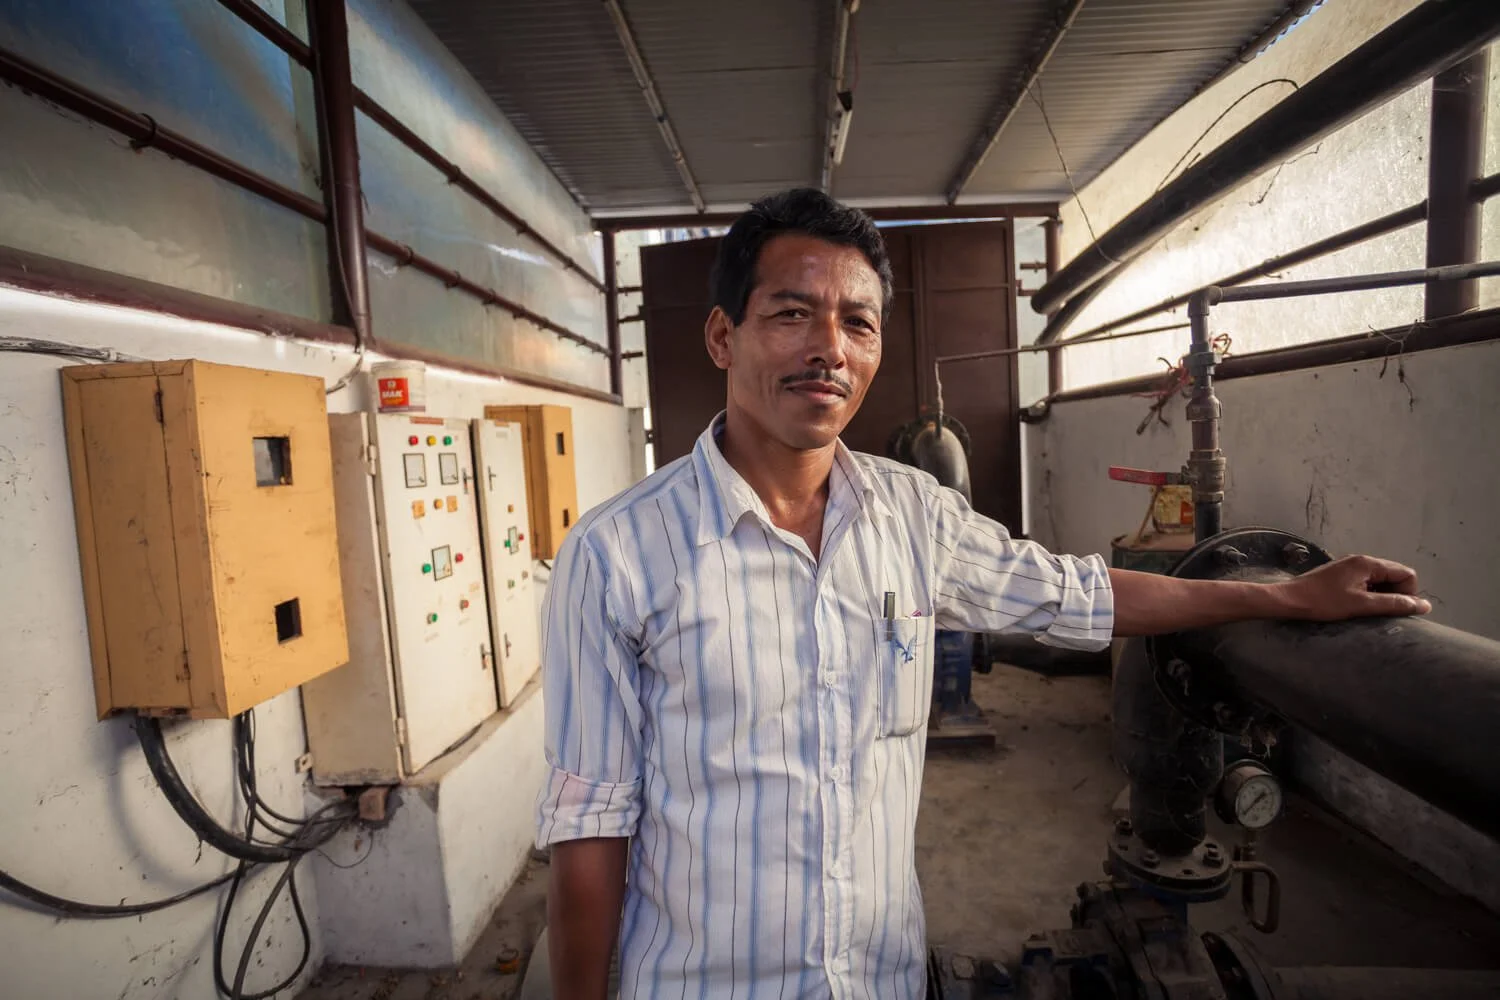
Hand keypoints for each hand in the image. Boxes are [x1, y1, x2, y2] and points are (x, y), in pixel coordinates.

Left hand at [1279, 555, 1431, 620]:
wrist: (1288, 600)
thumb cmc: (1323, 602)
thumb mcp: (1362, 605)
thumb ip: (1394, 604)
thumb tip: (1424, 605)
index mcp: (1368, 563)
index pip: (1406, 574)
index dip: (1408, 594)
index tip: (1394, 610)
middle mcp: (1360, 560)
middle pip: (1394, 575)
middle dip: (1395, 595)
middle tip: (1380, 612)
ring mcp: (1349, 567)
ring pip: (1380, 581)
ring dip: (1381, 596)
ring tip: (1366, 611)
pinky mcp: (1340, 576)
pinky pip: (1365, 583)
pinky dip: (1368, 595)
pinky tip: (1355, 607)